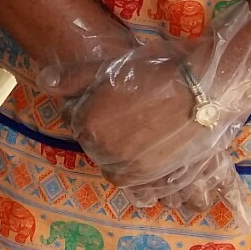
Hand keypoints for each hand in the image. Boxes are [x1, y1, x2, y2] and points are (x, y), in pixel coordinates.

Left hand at [50, 4, 250, 210]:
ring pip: (113, 164)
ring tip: (141, 130)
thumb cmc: (158, 70)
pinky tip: (152, 150)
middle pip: (92, 142)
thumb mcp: (111, 66)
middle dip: (103, 128)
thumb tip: (44, 82)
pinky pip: (137, 183)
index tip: (108, 95)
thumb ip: (74, 78)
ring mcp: (131, 169)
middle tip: (128, 110)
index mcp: (88, 124)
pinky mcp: (156, 179)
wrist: (206, 89)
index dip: (89, 104)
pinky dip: (139, 170)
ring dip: (120, 151)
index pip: (72, 117)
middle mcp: (104, 151)